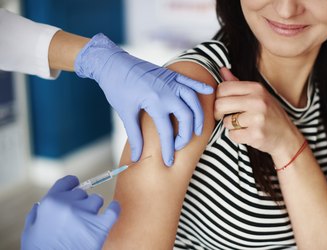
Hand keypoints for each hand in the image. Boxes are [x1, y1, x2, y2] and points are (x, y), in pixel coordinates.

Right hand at [21, 175, 119, 249]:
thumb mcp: (30, 231)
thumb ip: (36, 215)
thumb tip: (40, 205)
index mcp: (51, 202)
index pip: (67, 182)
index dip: (72, 185)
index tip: (76, 187)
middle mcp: (69, 204)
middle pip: (82, 193)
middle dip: (80, 202)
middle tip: (77, 217)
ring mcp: (86, 214)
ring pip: (96, 200)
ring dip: (93, 208)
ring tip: (88, 220)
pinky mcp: (100, 227)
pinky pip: (113, 210)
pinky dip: (115, 208)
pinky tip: (114, 208)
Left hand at [75, 33, 212, 165]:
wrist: (112, 63)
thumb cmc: (117, 87)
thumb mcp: (125, 113)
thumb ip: (135, 136)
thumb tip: (137, 157)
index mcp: (155, 102)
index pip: (167, 131)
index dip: (168, 149)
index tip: (168, 161)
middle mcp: (167, 91)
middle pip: (186, 116)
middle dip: (187, 134)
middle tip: (180, 146)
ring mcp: (171, 81)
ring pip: (193, 100)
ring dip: (198, 115)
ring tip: (199, 129)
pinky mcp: (170, 74)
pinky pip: (190, 81)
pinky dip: (200, 87)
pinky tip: (209, 92)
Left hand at [214, 68, 302, 163]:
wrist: (286, 136)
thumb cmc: (269, 114)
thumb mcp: (257, 95)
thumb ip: (237, 83)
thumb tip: (221, 69)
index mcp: (256, 88)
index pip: (224, 87)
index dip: (218, 97)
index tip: (222, 103)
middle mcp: (257, 101)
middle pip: (220, 104)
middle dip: (218, 112)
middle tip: (224, 116)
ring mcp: (257, 118)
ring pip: (226, 122)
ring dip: (230, 126)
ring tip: (243, 125)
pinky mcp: (255, 134)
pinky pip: (232, 135)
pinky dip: (236, 136)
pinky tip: (247, 133)